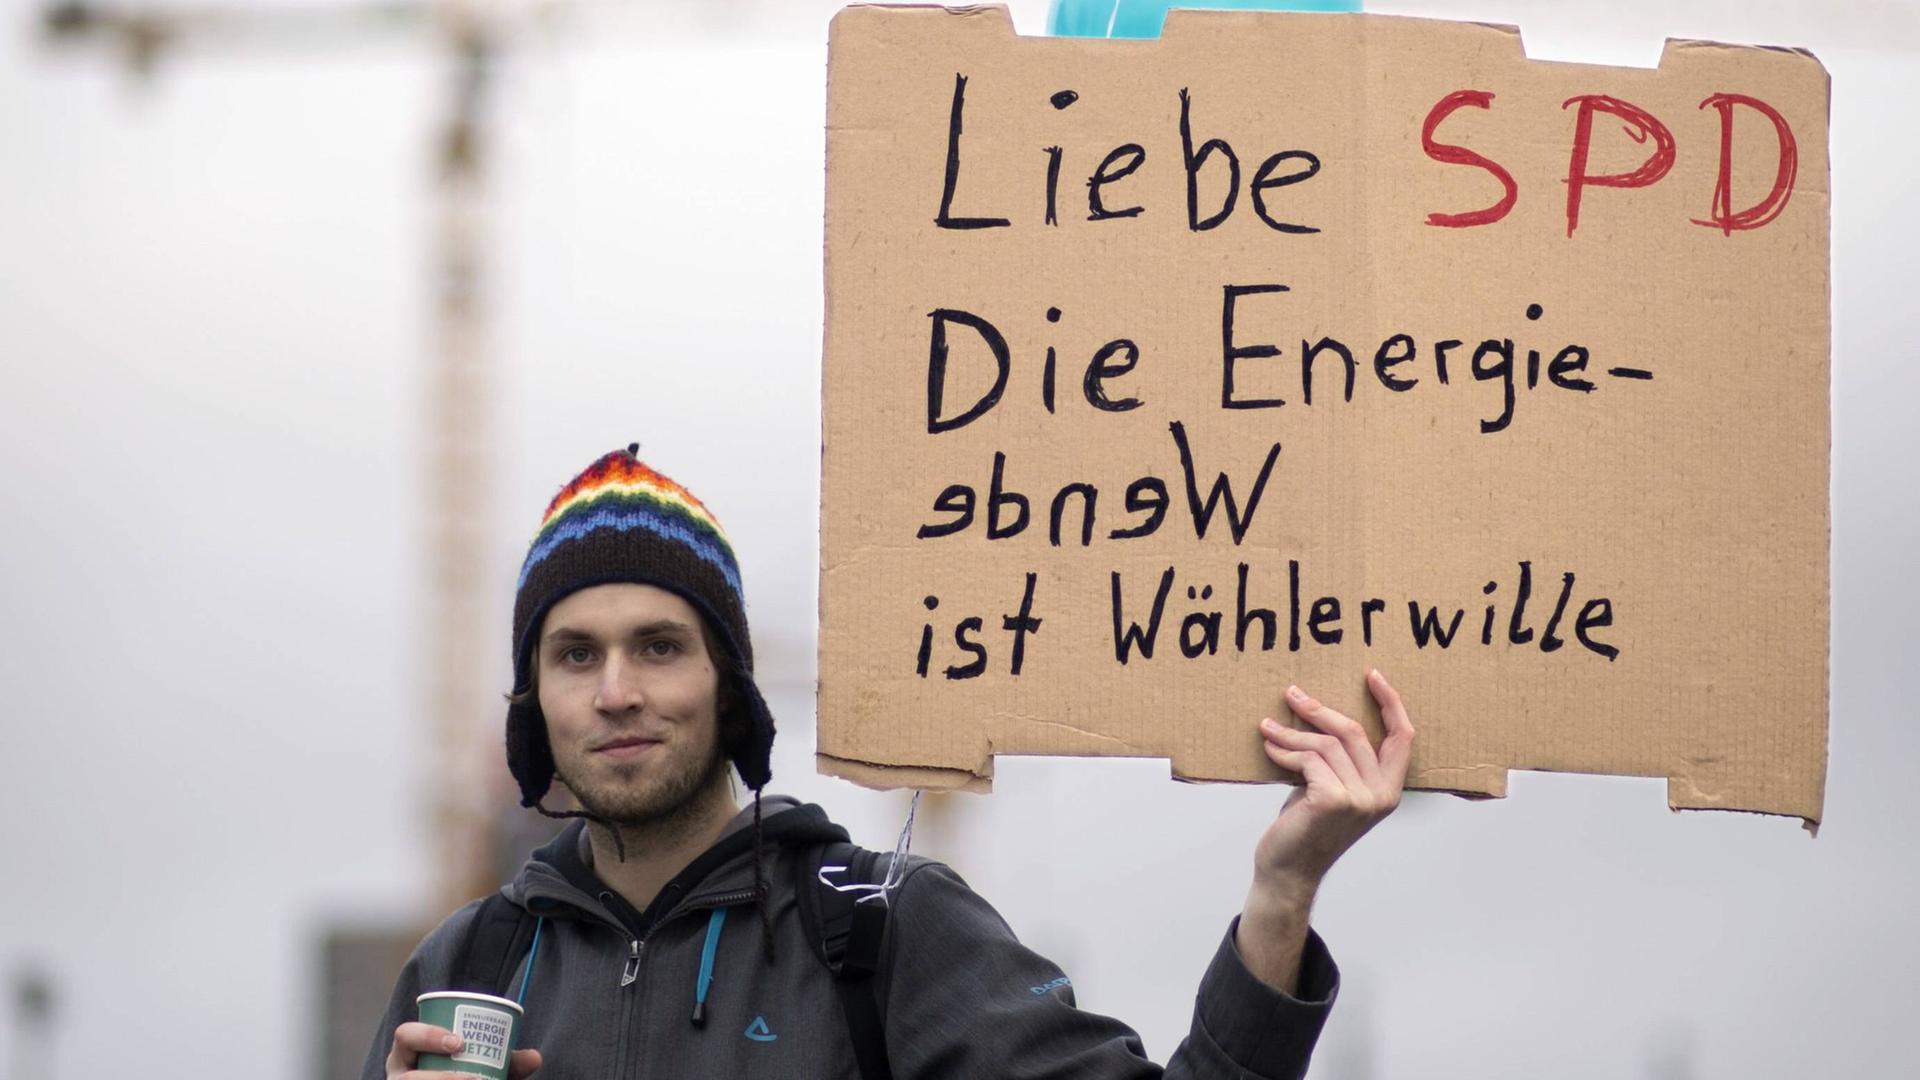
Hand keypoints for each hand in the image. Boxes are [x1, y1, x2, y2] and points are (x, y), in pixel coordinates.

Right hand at [385, 1021, 542, 1079]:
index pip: (405, 1034)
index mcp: (408, 1052)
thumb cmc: (460, 1073)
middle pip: (409, 1077)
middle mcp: (399, 1074)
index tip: (459, 1042)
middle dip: (439, 1077)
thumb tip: (535, 1057)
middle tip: (472, 1079)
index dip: (428, 1036)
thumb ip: (506, 1062)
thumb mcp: (480, 1064)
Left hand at [1235, 669, 1413, 992]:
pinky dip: (1285, 750)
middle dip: (1319, 709)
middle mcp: (1381, 795)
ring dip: (1292, 732)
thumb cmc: (1307, 826)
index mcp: (1390, 790)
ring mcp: (1360, 799)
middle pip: (1355, 731)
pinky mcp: (1333, 800)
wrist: (1288, 870)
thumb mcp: (1332, 787)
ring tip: (1268, 728)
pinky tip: (1269, 747)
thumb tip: (1318, 712)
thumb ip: (1340, 760)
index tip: (1372, 674)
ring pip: (1325, 744)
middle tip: (1292, 694)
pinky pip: (1308, 759)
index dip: (1391, 703)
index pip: (1403, 737)